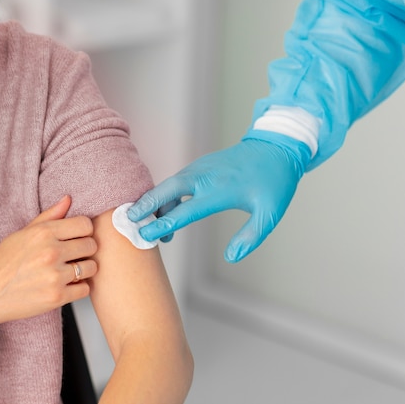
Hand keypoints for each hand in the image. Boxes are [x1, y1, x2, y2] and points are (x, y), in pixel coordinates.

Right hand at [0, 195, 97, 339]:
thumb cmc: (2, 264)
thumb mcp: (21, 234)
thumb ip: (48, 216)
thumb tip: (68, 199)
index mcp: (43, 233)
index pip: (85, 224)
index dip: (84, 231)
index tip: (77, 238)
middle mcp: (51, 252)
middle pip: (91, 245)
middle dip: (85, 250)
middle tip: (73, 256)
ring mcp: (55, 275)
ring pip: (92, 268)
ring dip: (84, 270)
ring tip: (70, 271)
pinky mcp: (57, 297)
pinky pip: (85, 289)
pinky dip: (78, 288)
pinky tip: (65, 285)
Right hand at [128, 133, 310, 262]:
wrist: (277, 147)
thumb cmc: (274, 182)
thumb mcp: (269, 214)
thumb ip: (250, 237)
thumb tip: (231, 257)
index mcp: (218, 191)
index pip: (183, 211)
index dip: (161, 224)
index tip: (144, 234)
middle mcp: (204, 177)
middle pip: (166, 190)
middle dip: (145, 204)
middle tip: (128, 220)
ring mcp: (200, 169)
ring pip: (169, 185)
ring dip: (156, 202)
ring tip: (151, 224)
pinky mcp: (201, 166)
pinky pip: (177, 180)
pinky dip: (166, 194)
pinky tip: (167, 209)